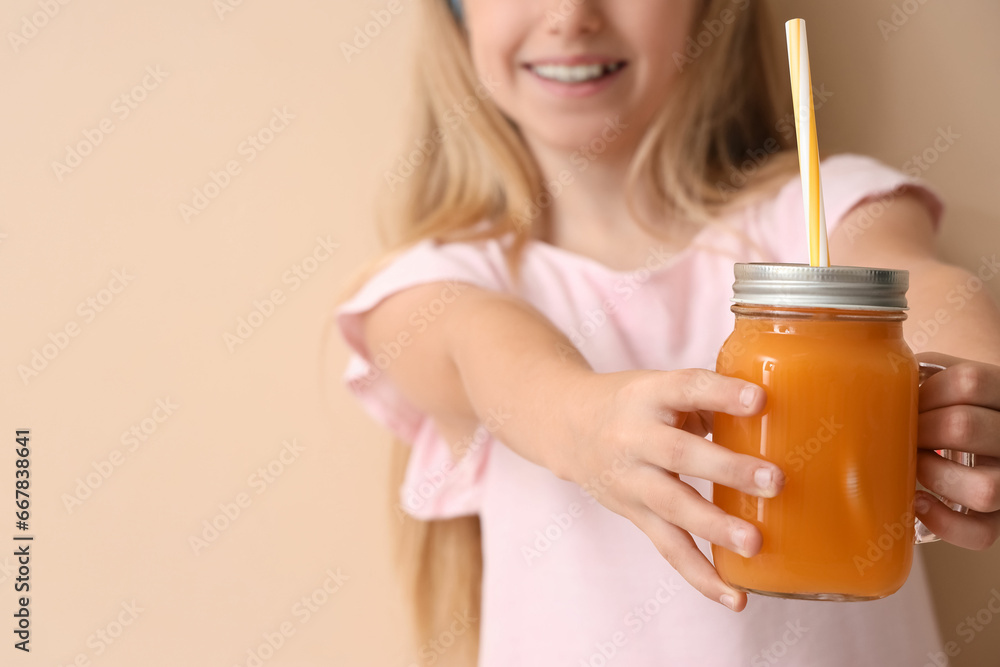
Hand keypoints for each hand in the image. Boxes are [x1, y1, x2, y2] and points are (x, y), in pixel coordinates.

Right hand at [560, 369, 780, 611]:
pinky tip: (736, 597)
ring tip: (754, 544)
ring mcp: (631, 479)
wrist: (567, 427)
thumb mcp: (661, 388)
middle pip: (678, 453)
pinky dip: (702, 575)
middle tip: (775, 481)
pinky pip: (668, 548)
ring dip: (715, 528)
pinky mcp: (634, 514)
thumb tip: (780, 422)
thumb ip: (711, 402)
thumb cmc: (634, 404)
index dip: (721, 393)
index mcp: (648, 395)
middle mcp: (635, 437)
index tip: (760, 400)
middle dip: (727, 469)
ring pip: (672, 506)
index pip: (685, 388)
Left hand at [913, 352, 999, 549]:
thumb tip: (864, 383)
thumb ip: (922, 376)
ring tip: (915, 465)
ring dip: (934, 474)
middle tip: (904, 434)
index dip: (926, 393)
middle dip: (920, 431)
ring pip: (985, 488)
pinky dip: (944, 522)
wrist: (977, 439)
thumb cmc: (948, 406)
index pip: (968, 382)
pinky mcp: (999, 518)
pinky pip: (982, 533)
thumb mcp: (945, 380)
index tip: (908, 403)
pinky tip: (919, 502)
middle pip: (965, 427)